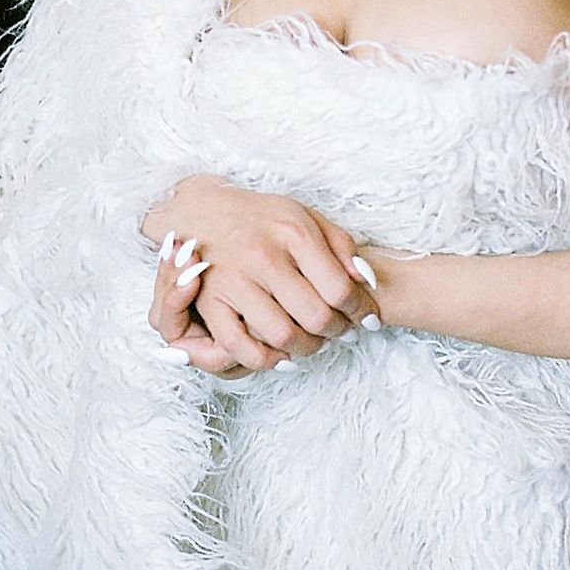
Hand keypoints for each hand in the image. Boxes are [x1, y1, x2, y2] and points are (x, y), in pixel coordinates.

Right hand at [142, 177, 381, 373]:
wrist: (202, 210)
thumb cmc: (262, 218)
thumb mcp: (305, 217)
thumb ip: (341, 246)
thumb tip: (368, 282)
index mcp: (293, 233)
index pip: (340, 289)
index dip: (361, 310)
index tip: (367, 318)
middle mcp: (263, 256)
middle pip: (316, 317)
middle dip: (338, 331)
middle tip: (343, 331)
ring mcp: (233, 280)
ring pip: (282, 335)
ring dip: (307, 347)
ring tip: (315, 340)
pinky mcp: (209, 300)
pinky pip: (239, 345)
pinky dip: (264, 359)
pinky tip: (280, 354)